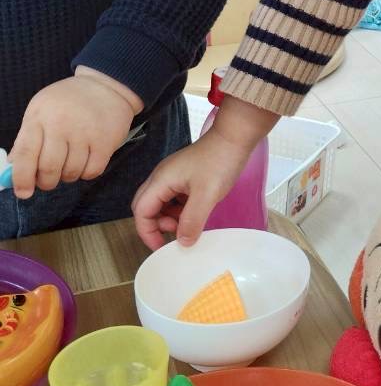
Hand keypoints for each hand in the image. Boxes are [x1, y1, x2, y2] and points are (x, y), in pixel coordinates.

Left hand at [8, 69, 140, 198]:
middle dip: (47, 181)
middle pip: (49, 168)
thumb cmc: (68, 101)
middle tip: (49, 179)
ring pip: (71, 173)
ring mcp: (85, 132)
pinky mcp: (106, 141)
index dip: (22, 178)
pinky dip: (86, 173)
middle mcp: (61, 123)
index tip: (23, 192)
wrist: (105, 86)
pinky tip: (86, 161)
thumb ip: (26, 140)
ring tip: (70, 164)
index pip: (25, 154)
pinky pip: (92, 172)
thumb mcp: (40, 111)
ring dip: (68, 176)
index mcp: (39, 116)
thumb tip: (13, 170)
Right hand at [132, 127, 256, 248]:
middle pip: (146, 207)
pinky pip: (174, 198)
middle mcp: (162, 177)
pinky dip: (180, 210)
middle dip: (156, 225)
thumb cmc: (220, 162)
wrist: (235, 138)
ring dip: (169, 218)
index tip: (161, 247)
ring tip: (188, 225)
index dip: (147, 233)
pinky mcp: (185, 176)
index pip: (141, 212)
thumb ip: (192, 221)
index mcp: (160, 180)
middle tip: (176, 235)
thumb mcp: (206, 195)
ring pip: (161, 203)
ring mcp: (173, 175)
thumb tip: (182, 243)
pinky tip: (195, 214)